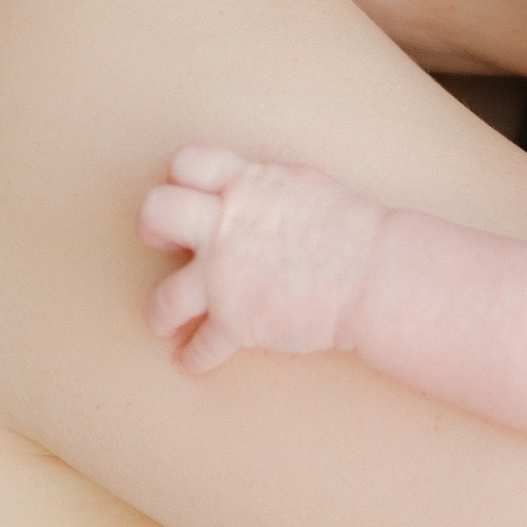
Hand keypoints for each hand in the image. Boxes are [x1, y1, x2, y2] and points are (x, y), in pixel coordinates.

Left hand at [138, 144, 387, 372]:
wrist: (375, 276)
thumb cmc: (351, 229)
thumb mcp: (300, 184)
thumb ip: (262, 186)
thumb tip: (246, 189)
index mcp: (245, 184)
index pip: (187, 163)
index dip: (180, 180)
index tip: (186, 199)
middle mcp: (225, 226)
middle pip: (155, 212)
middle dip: (151, 229)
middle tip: (162, 245)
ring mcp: (225, 277)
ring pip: (163, 298)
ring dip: (160, 313)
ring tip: (164, 322)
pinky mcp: (237, 322)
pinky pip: (202, 348)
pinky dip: (195, 359)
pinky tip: (190, 363)